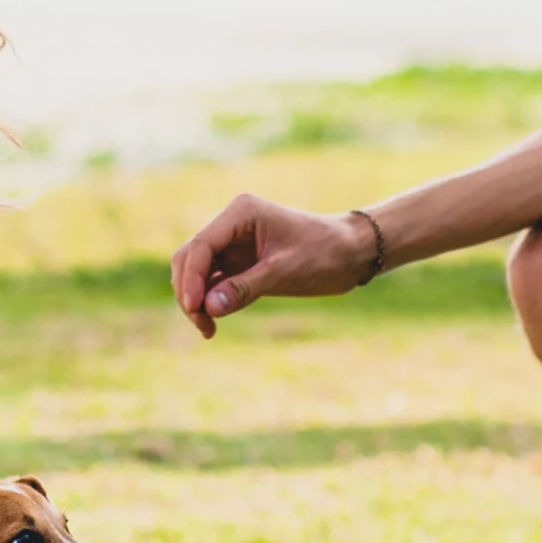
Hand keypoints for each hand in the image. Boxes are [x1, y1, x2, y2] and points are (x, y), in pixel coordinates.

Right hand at [169, 195, 374, 336]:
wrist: (352, 253)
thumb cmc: (324, 253)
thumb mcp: (284, 271)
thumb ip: (244, 288)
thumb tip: (208, 307)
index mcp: (240, 213)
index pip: (201, 245)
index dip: (192, 278)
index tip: (195, 308)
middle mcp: (231, 225)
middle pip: (190, 257)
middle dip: (189, 290)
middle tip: (201, 323)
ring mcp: (233, 244)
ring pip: (197, 272)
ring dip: (196, 300)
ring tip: (208, 329)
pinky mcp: (240, 263)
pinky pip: (213, 283)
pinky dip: (210, 302)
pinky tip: (213, 324)